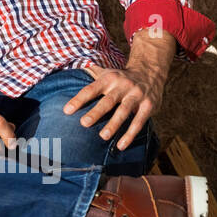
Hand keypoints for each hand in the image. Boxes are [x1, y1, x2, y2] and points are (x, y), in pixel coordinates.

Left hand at [62, 30, 176, 148]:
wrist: (151, 70)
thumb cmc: (122, 77)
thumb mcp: (106, 72)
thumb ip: (89, 74)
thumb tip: (66, 71)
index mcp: (109, 78)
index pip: (91, 89)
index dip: (79, 100)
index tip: (66, 111)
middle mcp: (123, 85)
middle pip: (108, 100)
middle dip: (96, 112)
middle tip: (84, 123)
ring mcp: (136, 95)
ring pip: (124, 111)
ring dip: (114, 124)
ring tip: (103, 136)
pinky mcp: (148, 105)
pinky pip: (139, 121)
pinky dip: (130, 134)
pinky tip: (121, 145)